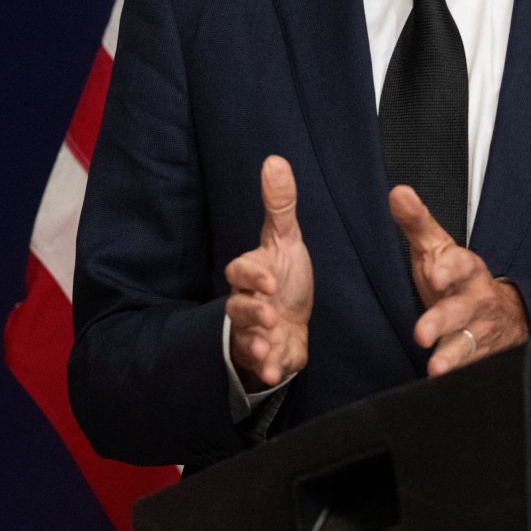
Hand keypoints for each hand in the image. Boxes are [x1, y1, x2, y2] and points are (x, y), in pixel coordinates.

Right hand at [225, 156, 313, 390]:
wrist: (293, 325)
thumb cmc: (287, 279)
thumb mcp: (286, 240)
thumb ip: (280, 205)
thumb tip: (275, 159)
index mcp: (251, 274)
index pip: (240, 271)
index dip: (252, 276)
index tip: (269, 281)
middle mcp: (247, 304)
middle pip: (238, 308)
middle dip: (252, 313)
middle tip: (271, 315)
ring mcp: (254, 333)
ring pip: (246, 338)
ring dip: (257, 343)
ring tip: (269, 347)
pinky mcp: (265, 358)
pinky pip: (260, 366)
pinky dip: (266, 369)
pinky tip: (275, 371)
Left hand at [389, 185, 527, 376]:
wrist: (502, 313)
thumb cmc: (457, 277)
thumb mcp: (437, 247)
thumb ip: (416, 222)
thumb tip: (398, 193)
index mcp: (465, 269)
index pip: (460, 265)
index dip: (449, 269)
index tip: (435, 272)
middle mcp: (474, 301)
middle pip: (461, 310)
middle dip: (443, 320)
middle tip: (422, 332)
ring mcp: (477, 332)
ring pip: (467, 345)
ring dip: (451, 357)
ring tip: (435, 369)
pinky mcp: (477, 358)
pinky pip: (470, 369)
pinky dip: (459, 376)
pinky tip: (441, 385)